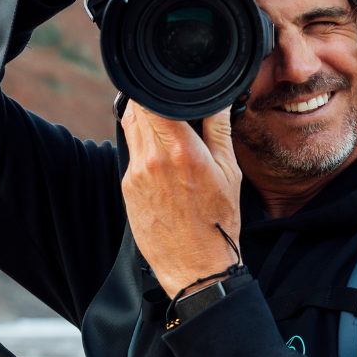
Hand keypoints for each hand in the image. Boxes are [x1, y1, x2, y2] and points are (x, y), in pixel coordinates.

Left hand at [119, 106, 242, 299]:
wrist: (195, 266)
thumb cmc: (217, 222)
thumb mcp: (230, 171)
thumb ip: (219, 128)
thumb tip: (216, 98)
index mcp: (182, 150)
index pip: (153, 100)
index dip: (157, 89)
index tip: (169, 89)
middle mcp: (152, 159)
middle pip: (137, 108)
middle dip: (152, 102)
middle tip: (171, 108)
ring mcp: (135, 174)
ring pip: (130, 128)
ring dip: (145, 121)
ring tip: (168, 134)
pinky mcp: (126, 188)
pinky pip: (131, 155)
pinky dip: (144, 149)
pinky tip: (163, 164)